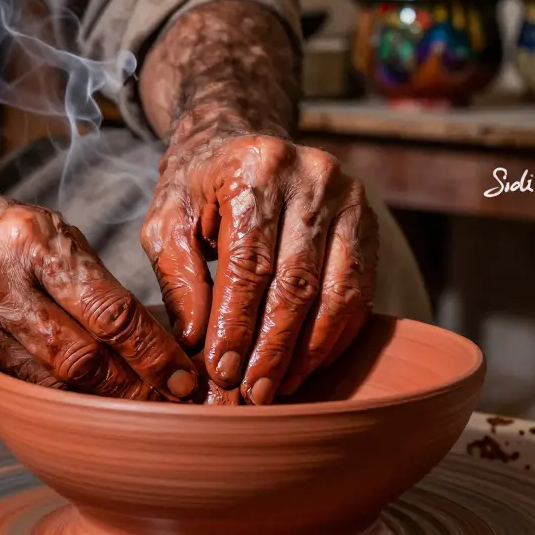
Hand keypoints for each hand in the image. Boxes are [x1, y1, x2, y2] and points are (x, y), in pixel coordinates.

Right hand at [0, 186, 196, 400]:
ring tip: (129, 414)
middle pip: (83, 360)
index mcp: (28, 240)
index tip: (185, 376)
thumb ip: (84, 276)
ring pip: (47, 387)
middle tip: (169, 406)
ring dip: (94, 406)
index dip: (156, 353)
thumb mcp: (36, 226)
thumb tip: (143, 334)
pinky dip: (37, 401)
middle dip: (134, 389)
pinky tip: (63, 408)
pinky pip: (4, 393)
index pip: (111, 310)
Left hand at [142, 112, 377, 404]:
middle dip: (273, 348)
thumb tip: (195, 341)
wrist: (243, 141)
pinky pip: (358, 289)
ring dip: (308, 350)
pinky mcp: (367, 219)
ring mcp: (348, 196)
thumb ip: (177, 277)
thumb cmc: (198, 188)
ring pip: (336, 291)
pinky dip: (334, 334)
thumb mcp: (168, 221)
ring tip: (281, 387)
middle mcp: (310, 176)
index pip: (248, 264)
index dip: (236, 324)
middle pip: (296, 282)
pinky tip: (308, 363)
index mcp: (254, 169)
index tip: (222, 371)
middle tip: (254, 393)